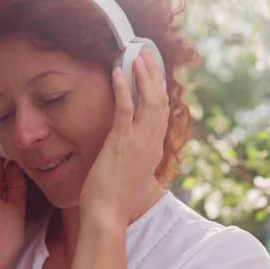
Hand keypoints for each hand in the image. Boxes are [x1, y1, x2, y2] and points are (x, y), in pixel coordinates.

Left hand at [78, 49, 168, 225]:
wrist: (107, 215)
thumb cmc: (114, 197)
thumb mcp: (131, 173)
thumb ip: (135, 156)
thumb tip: (132, 147)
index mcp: (154, 149)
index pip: (162, 112)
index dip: (159, 88)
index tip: (153, 71)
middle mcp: (152, 143)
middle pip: (162, 100)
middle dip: (155, 74)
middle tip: (147, 54)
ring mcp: (139, 142)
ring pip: (150, 100)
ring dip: (144, 75)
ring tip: (137, 56)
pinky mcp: (122, 143)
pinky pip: (126, 109)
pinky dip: (123, 88)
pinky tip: (116, 72)